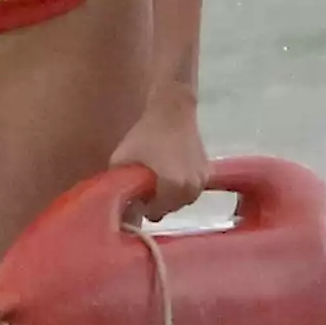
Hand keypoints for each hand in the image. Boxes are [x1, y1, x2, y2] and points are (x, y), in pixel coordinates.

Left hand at [109, 88, 208, 220]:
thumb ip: (118, 184)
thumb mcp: (122, 158)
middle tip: (146, 188)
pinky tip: (171, 173)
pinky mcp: (207, 171)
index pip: (156, 212)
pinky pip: (192, 190)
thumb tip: (118, 204)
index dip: (143, 206)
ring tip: (158, 181)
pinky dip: (182, 187)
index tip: (137, 194)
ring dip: (171, 197)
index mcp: (173, 186)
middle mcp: (191, 187)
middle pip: (171, 208)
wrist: (173, 111)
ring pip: (183, 201)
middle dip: (158, 203)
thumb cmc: (146, 134)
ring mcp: (202, 180)